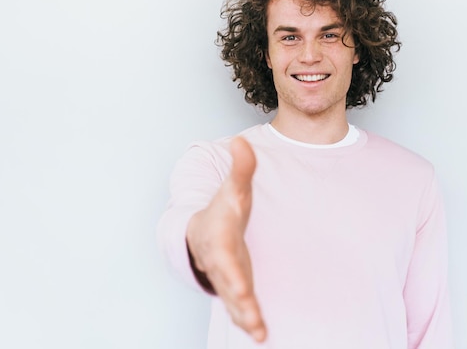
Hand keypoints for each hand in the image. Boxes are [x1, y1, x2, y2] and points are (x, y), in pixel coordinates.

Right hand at [186, 136, 266, 341]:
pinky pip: (240, 306)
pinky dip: (248, 320)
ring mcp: (227, 278)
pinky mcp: (235, 287)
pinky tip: (261, 334)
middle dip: (239, 303)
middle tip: (252, 321)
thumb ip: (241, 169)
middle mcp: (220, 263)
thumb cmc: (220, 211)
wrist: (201, 231)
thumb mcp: (232, 190)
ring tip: (259, 334)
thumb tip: (242, 140)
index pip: (224, 257)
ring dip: (245, 317)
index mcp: (219, 240)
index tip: (243, 287)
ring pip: (233, 301)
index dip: (233, 272)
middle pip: (229, 285)